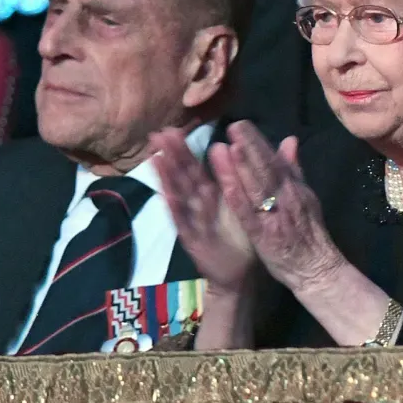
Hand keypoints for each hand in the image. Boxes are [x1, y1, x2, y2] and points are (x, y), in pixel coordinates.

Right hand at [150, 128, 254, 291]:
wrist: (242, 274)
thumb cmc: (243, 236)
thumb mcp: (245, 203)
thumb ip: (245, 176)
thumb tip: (248, 148)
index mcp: (212, 195)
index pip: (196, 168)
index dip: (185, 149)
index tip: (172, 128)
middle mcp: (199, 206)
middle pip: (184, 177)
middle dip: (172, 156)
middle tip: (158, 134)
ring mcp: (194, 223)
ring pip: (180, 196)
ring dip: (168, 178)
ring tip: (155, 157)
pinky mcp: (194, 241)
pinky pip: (185, 223)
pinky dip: (175, 208)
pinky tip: (165, 193)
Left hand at [210, 121, 345, 292]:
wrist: (316, 268)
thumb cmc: (307, 232)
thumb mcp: (305, 196)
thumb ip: (293, 169)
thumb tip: (289, 140)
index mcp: (293, 187)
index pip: (274, 160)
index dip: (257, 141)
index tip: (242, 123)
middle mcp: (286, 197)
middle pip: (266, 169)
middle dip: (250, 147)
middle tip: (235, 126)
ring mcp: (274, 216)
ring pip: (257, 188)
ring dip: (243, 168)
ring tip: (229, 146)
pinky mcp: (264, 235)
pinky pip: (249, 214)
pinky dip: (239, 198)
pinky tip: (227, 184)